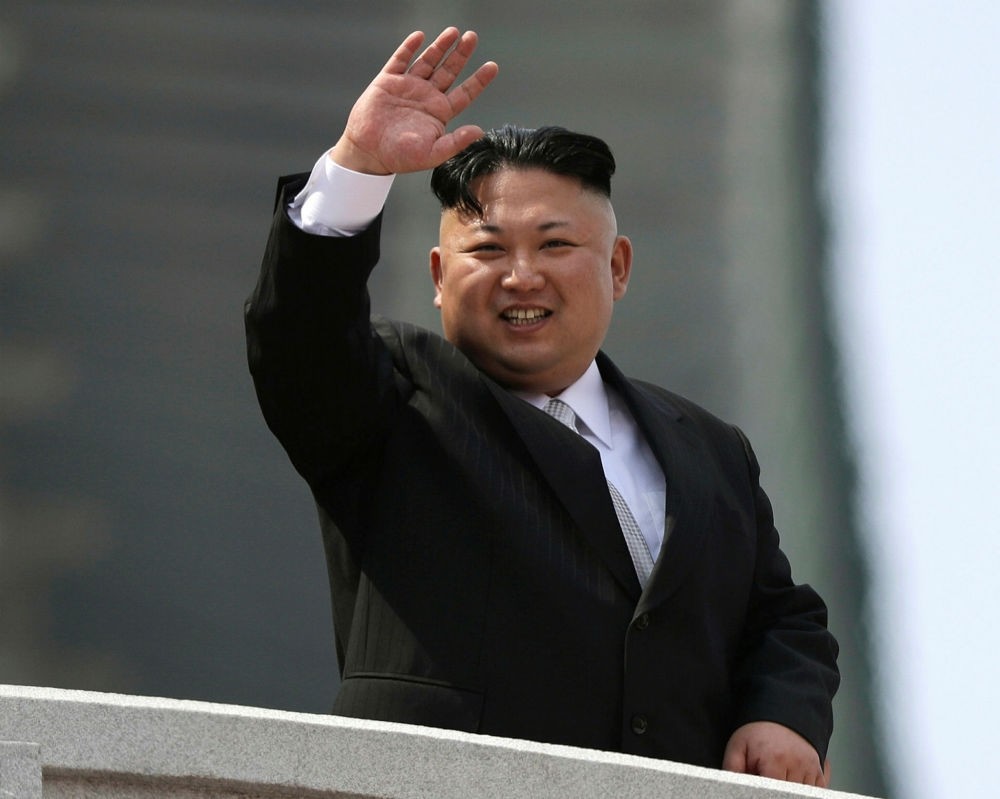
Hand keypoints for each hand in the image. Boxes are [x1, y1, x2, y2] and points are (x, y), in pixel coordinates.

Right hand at [331, 27, 498, 175]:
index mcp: (439, 112)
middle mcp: (426, 97)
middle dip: (461, 54)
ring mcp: (407, 87)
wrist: (368, 152)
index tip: (493, 66)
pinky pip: (400, 59)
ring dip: (440, 46)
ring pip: (428, 61)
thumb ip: (456, 142)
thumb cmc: (401, 157)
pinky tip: (419, 36)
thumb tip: (479, 131)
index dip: (478, 80)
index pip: (464, 93)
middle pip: (449, 71)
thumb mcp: (433, 154)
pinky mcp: (387, 81)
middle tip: (472, 37)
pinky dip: (408, 48)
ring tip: (454, 32)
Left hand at [722, 721, 830, 787]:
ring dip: (788, 790)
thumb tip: (730, 787)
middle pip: (785, 794)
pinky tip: (791, 778)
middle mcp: (797, 764)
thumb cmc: (758, 731)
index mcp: (775, 759)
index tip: (760, 781)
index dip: (764, 791)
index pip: (771, 793)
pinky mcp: (818, 771)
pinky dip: (803, 791)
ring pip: (800, 794)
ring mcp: (811, 768)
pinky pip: (814, 791)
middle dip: (774, 789)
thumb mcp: (738, 746)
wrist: (780, 713)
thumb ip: (732, 769)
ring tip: (777, 774)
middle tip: (765, 774)